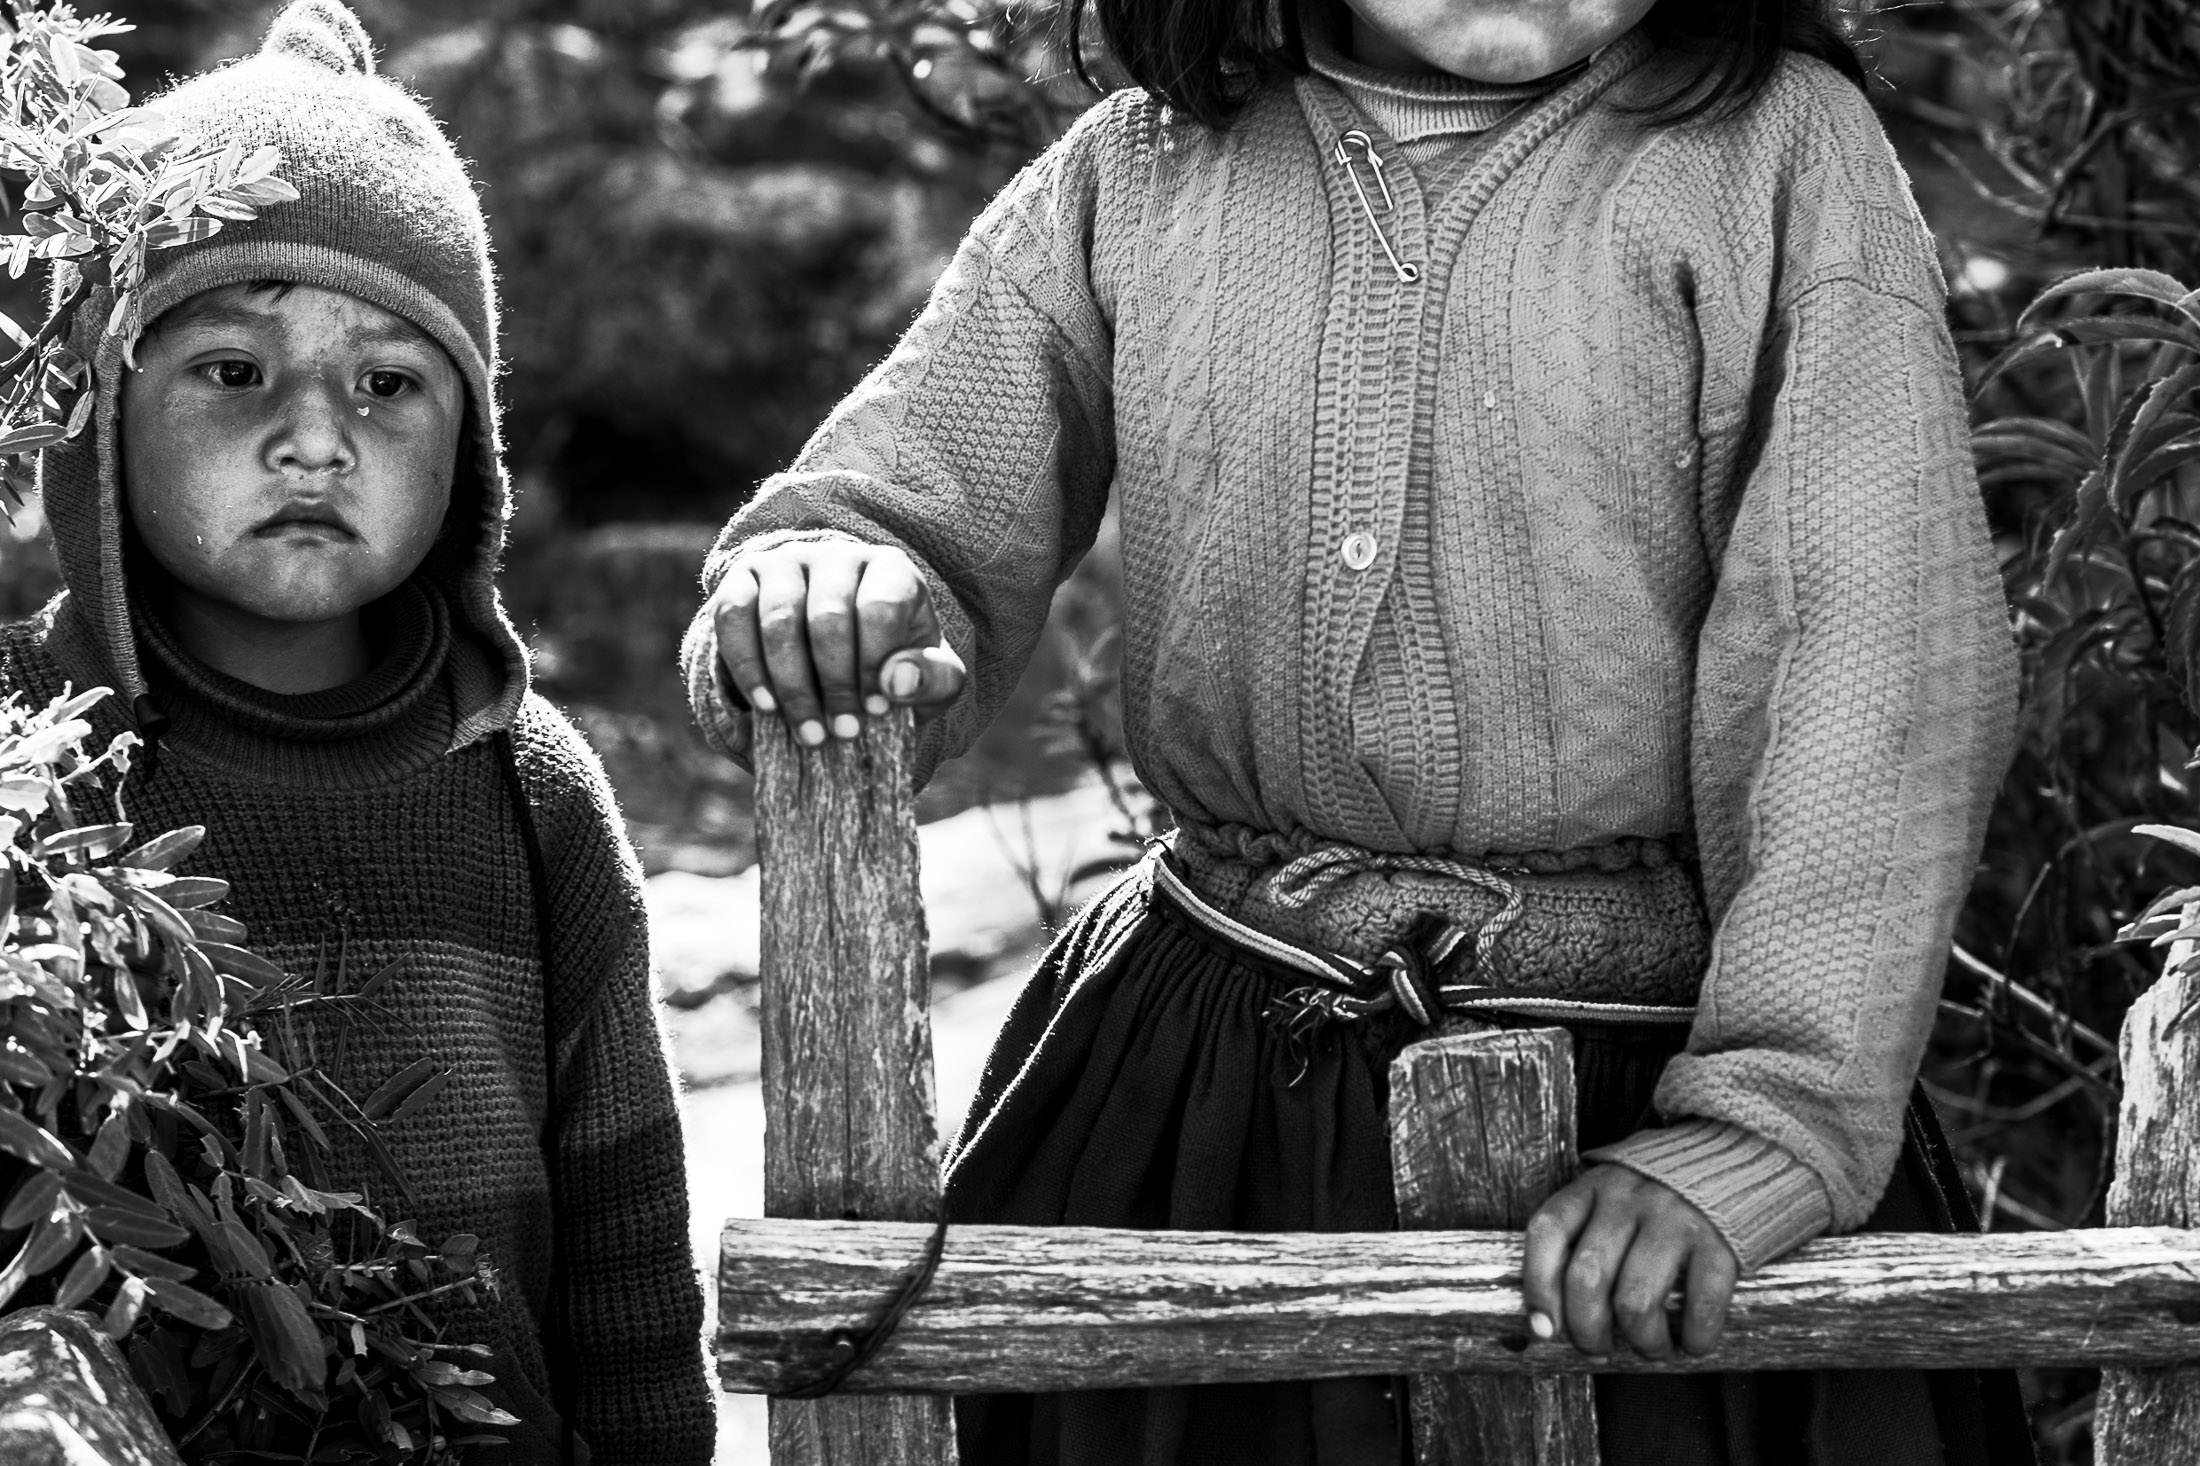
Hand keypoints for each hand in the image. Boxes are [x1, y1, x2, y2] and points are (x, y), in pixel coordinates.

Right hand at [709, 539, 965, 745]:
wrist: (839, 661)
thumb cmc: (894, 668)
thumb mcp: (932, 680)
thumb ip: (934, 680)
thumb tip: (898, 682)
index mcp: (890, 569)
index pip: (881, 607)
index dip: (876, 663)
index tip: (877, 710)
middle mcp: (836, 554)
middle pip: (828, 616)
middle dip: (835, 683)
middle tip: (842, 732)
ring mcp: (784, 562)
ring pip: (778, 620)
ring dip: (792, 685)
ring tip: (809, 733)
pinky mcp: (741, 580)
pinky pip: (733, 619)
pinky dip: (748, 669)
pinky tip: (767, 707)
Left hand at [1521, 1163, 1737, 1360]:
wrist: (1733, 1161)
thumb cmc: (1656, 1201)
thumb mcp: (1609, 1200)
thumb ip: (1581, 1242)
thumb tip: (1549, 1321)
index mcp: (1592, 1188)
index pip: (1547, 1233)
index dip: (1537, 1287)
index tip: (1543, 1329)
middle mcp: (1627, 1199)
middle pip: (1587, 1277)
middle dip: (1586, 1329)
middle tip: (1598, 1348)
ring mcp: (1673, 1218)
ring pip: (1635, 1300)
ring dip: (1641, 1340)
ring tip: (1650, 1347)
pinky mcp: (1717, 1240)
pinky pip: (1700, 1303)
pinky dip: (1694, 1337)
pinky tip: (1692, 1343)